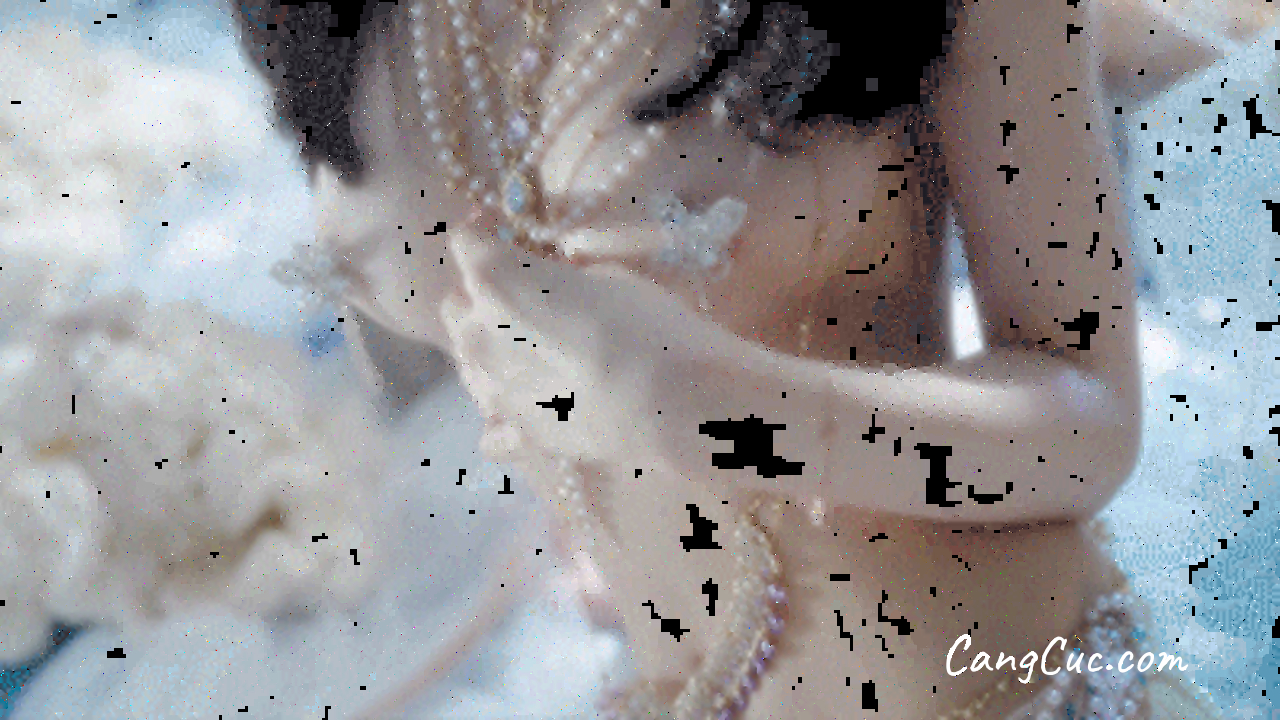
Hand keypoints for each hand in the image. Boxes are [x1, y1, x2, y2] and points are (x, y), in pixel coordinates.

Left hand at [440, 232, 683, 467]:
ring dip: (492, 343)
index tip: (503, 229)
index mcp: (496, 283)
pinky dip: (505, 393)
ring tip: (533, 342)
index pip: (466, 243)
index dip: (484, 231)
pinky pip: (492, 404)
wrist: (678, 412)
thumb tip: (549, 282)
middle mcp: (478, 335)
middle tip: (524, 291)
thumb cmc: (652, 327)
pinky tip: (534, 392)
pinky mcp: (513, 430)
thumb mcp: (609, 276)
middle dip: (482, 292)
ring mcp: (490, 389)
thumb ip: (561, 277)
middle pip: (458, 303)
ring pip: (470, 357)